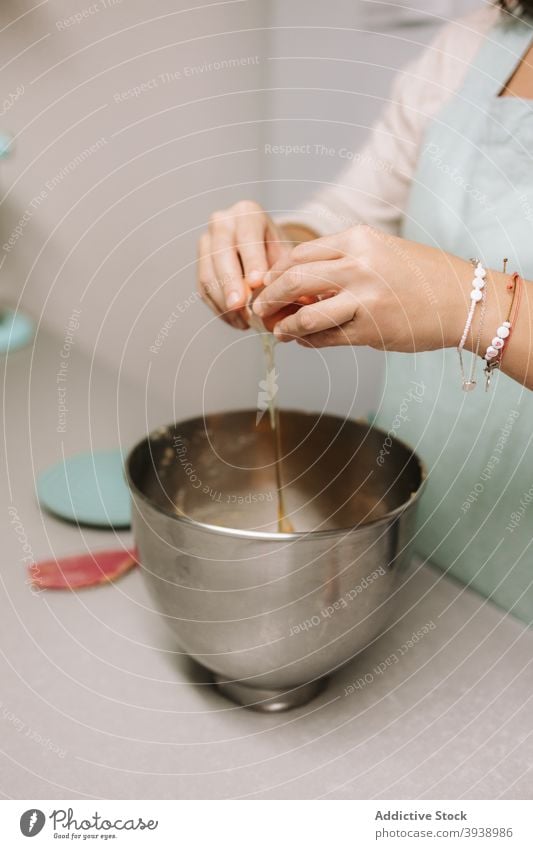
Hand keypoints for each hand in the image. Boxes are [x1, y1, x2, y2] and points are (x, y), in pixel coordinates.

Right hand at [197, 200, 290, 328]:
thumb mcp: (287, 255)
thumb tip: (295, 300)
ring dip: (224, 301)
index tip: (257, 283)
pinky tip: (236, 321)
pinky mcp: (200, 264)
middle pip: (221, 254)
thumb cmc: (277, 252)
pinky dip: (219, 308)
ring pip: (208, 273)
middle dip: (230, 283)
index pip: (247, 236)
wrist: (262, 247)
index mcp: (248, 213)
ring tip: (243, 321)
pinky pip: (203, 288)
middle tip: (239, 307)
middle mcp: (222, 223)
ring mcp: (207, 242)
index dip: (251, 260)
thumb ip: (287, 273)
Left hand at [252, 225, 472, 350]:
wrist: (462, 300)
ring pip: (305, 315)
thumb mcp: (379, 253)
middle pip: (293, 281)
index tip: (266, 286)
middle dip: (268, 298)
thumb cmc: (418, 277)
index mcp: (357, 240)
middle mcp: (358, 266)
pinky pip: (326, 339)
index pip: (299, 254)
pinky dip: (308, 341)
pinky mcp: (371, 330)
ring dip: (285, 326)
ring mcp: (364, 300)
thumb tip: (294, 285)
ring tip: (279, 331)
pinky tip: (303, 341)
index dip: (275, 273)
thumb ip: (339, 264)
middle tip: (258, 310)